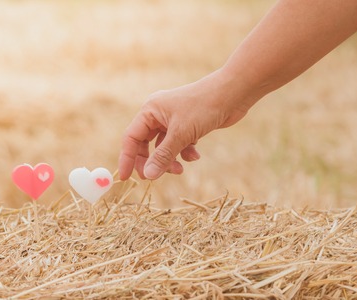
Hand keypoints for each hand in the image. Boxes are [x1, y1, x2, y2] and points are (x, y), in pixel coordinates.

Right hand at [118, 69, 251, 180]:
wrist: (233, 93)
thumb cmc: (204, 107)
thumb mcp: (181, 134)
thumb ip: (163, 156)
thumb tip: (148, 175)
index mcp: (150, 110)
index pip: (130, 137)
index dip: (126, 158)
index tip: (123, 178)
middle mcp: (159, 114)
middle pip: (145, 144)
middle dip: (151, 162)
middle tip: (155, 177)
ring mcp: (174, 120)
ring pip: (163, 147)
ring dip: (170, 160)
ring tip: (181, 169)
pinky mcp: (188, 125)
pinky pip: (179, 144)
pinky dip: (185, 152)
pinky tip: (196, 155)